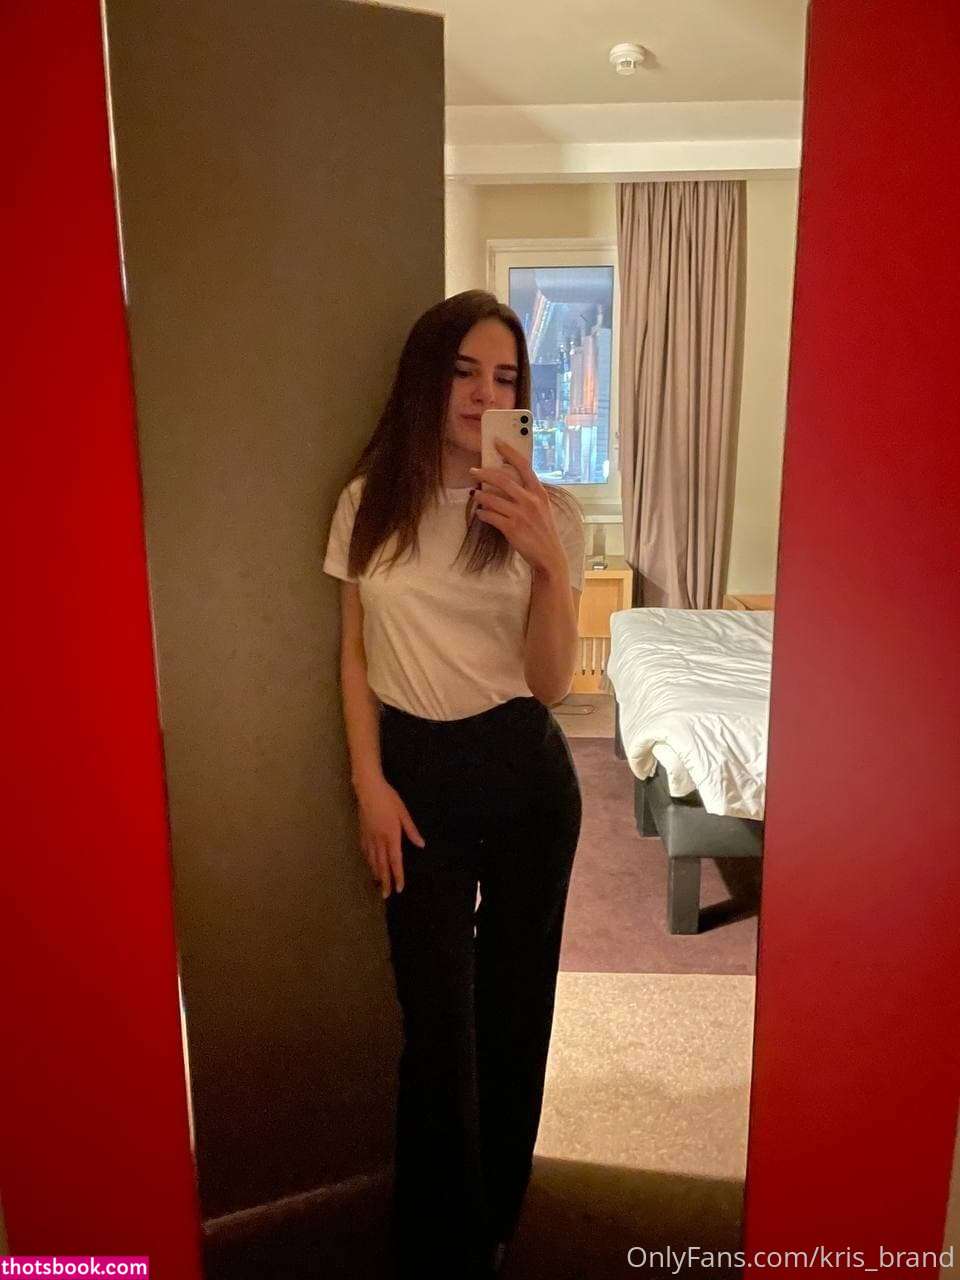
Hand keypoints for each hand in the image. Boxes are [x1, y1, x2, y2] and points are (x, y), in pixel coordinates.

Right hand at [354, 775, 424, 897]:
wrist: (368, 789)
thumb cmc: (389, 799)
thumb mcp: (403, 813)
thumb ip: (411, 830)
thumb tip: (421, 844)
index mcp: (391, 836)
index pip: (395, 861)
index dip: (397, 876)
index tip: (399, 888)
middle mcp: (379, 840)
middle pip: (382, 865)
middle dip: (385, 881)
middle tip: (386, 895)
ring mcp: (369, 837)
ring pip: (372, 860)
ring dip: (376, 873)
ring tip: (379, 884)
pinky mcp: (362, 833)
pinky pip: (366, 852)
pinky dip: (368, 861)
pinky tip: (370, 865)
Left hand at [469, 439, 566, 576]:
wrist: (549, 556)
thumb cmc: (543, 531)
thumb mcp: (542, 508)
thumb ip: (528, 494)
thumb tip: (505, 483)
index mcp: (539, 492)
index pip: (524, 465)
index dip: (509, 452)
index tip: (497, 442)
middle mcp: (531, 501)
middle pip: (502, 479)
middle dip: (484, 473)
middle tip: (473, 470)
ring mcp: (521, 514)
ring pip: (492, 498)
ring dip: (480, 495)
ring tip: (474, 494)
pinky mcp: (512, 528)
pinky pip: (490, 516)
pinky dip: (482, 513)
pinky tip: (480, 513)